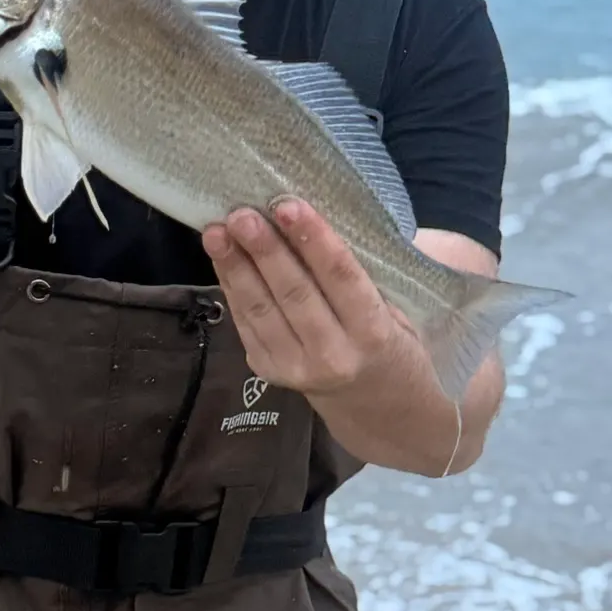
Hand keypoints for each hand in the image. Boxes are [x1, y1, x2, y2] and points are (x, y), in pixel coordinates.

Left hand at [201, 199, 405, 398]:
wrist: (375, 405)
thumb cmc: (389, 339)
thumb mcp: (395, 308)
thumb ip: (359, 272)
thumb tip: (312, 215)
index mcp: (373, 332)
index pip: (341, 277)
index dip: (313, 239)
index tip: (287, 205)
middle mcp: (333, 354)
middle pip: (294, 293)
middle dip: (264, 250)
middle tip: (241, 214)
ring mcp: (296, 368)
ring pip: (261, 310)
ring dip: (235, 267)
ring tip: (216, 231)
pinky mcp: (268, 371)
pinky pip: (246, 322)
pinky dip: (230, 286)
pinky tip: (221, 256)